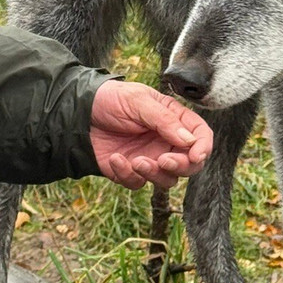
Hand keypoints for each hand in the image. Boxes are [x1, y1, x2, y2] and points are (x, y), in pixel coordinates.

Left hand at [89, 80, 212, 189]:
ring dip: (154, 174)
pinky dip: (128, 175)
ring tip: (136, 161)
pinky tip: (115, 159)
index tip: (196, 155)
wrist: (79, 112)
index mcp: (173, 119)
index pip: (200, 135)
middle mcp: (165, 141)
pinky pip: (138, 183)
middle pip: (189, 164)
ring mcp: (149, 157)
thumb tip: (190, 141)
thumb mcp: (138, 101)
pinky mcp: (130, 171)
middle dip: (181, 166)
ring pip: (167, 179)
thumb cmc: (111, 98)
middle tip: (164, 160)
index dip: (203, 147)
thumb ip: (165, 120)